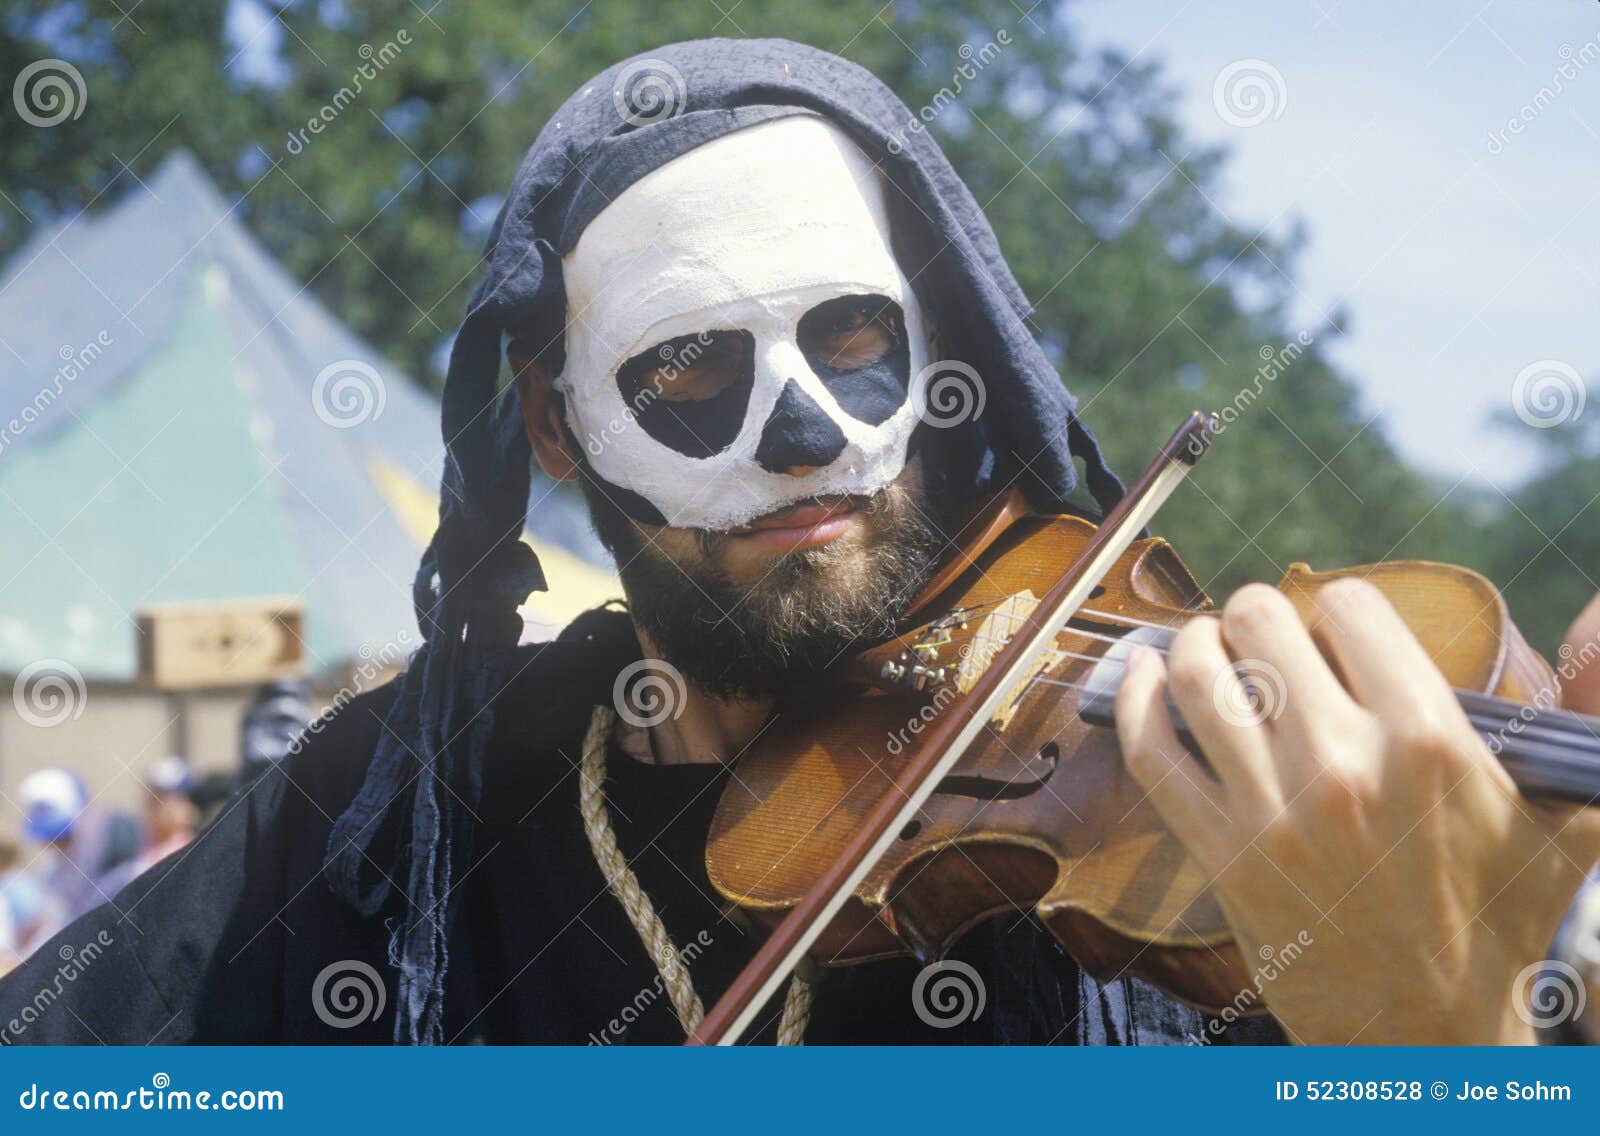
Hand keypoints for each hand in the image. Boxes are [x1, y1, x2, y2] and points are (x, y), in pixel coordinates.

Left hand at [1114, 579, 1599, 1044]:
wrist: (1435, 1035)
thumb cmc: (1503, 919)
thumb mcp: (1574, 816)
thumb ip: (1594, 705)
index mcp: (1429, 740)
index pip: (1350, 607)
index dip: (1340, 608)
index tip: (1338, 631)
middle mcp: (1343, 767)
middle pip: (1260, 624)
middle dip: (1260, 614)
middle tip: (1265, 633)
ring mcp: (1273, 812)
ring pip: (1198, 676)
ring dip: (1196, 644)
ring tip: (1209, 645)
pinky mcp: (1221, 853)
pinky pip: (1152, 751)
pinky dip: (1135, 698)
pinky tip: (1142, 672)